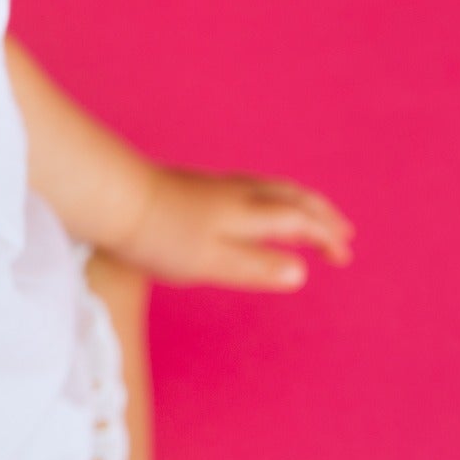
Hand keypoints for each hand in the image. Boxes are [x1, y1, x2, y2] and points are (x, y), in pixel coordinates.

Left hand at [109, 164, 353, 290]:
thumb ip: (257, 266)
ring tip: (310, 218)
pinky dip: (273, 198)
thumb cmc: (160, 235)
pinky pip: (253, 187)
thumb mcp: (212, 261)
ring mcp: (217, 187)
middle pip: (293, 197)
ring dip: (300, 203)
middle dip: (322, 215)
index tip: (343, 257)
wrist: (115, 198)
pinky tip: (257, 209)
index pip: (300, 221)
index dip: (325, 238)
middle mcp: (239, 193)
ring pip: (273, 188)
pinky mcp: (197, 187)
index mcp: (249, 212)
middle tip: (344, 232)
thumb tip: (301, 272)